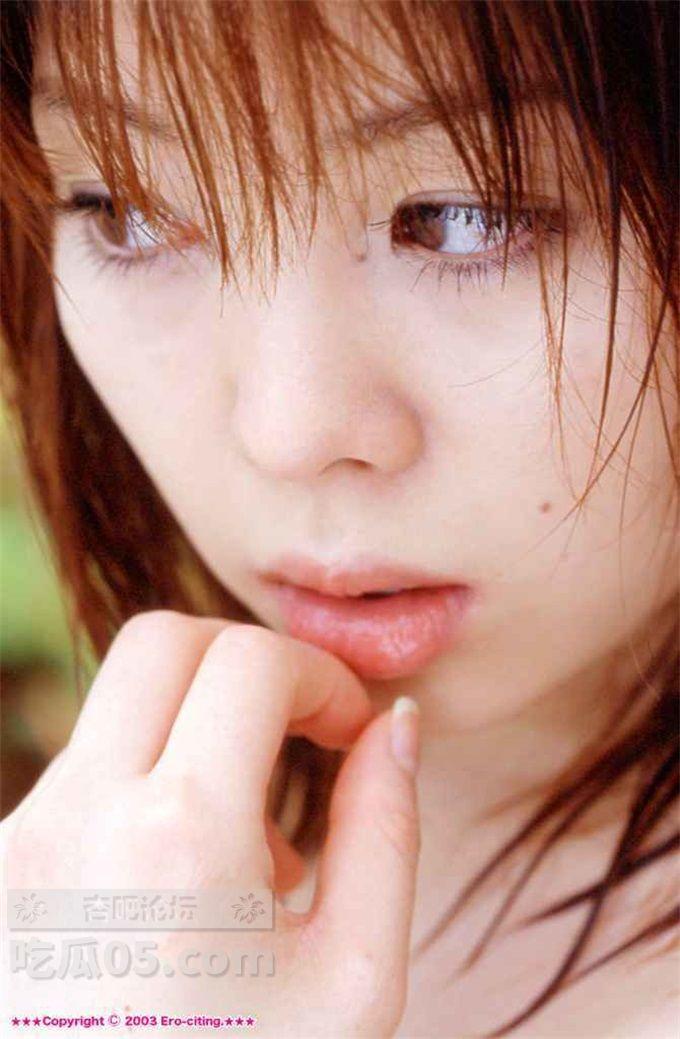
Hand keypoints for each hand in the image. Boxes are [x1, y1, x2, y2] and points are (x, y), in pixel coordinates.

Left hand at [3, 611, 420, 1036]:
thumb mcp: (352, 982)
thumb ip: (386, 830)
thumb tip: (396, 725)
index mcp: (178, 841)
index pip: (248, 661)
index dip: (320, 675)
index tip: (350, 728)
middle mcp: (75, 820)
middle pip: (163, 641)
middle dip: (247, 661)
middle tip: (300, 729)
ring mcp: (19, 844)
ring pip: (118, 704)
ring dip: (200, 728)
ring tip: (254, 847)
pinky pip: (85, 772)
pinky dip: (151, 782)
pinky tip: (189, 885)